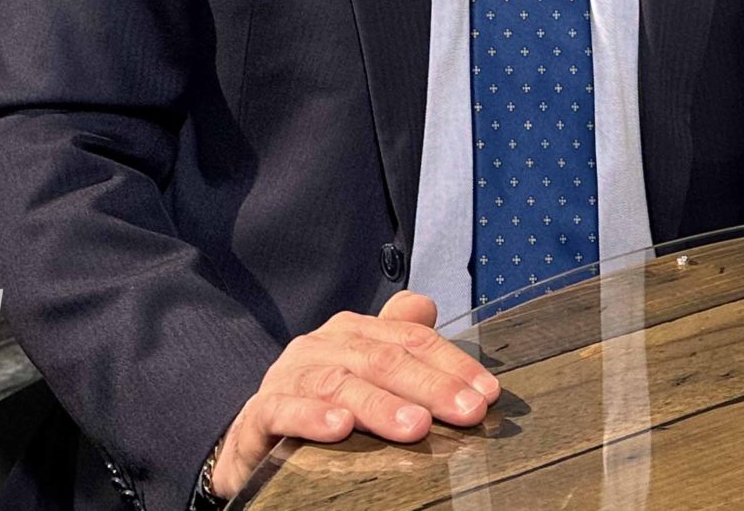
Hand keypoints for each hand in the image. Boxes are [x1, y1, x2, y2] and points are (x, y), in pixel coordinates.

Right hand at [208, 290, 499, 497]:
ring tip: (416, 426)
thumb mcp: (362, 369)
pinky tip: (339, 428)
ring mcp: (289, 377)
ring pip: (340, 385)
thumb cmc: (319, 401)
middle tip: (467, 412)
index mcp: (352, 333)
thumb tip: (428, 306)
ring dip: (380, 405)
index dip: (451, 363)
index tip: (487, 393)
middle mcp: (322, 346)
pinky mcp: (261, 413)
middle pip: (382, 360)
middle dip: (430, 386)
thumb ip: (395, 338)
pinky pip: (285, 411)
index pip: (410, 339)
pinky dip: (312, 417)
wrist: (256, 437)